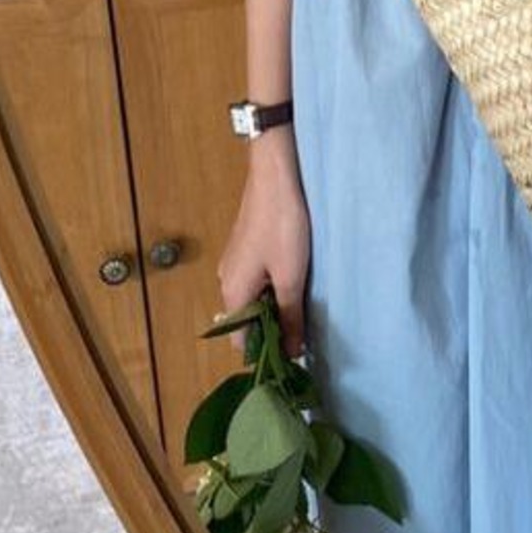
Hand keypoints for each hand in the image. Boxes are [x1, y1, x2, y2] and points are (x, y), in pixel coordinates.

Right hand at [217, 135, 311, 357]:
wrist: (275, 178)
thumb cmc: (282, 228)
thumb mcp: (291, 278)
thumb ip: (290, 317)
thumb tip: (291, 354)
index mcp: (233, 294)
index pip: (240, 341)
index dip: (265, 352)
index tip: (293, 354)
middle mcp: (227, 283)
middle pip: (246, 322)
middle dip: (272, 330)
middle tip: (304, 330)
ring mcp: (234, 266)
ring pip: (252, 301)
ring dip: (274, 309)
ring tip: (303, 306)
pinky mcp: (244, 252)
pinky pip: (255, 283)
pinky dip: (272, 290)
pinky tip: (294, 282)